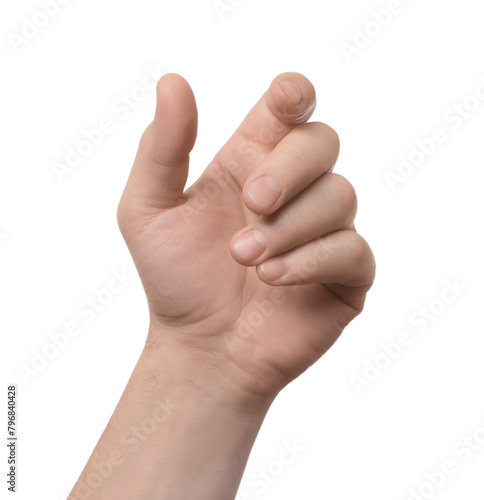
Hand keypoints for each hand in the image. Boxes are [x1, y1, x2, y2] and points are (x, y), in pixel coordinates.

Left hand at [117, 72, 374, 408]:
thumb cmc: (175, 279)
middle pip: (322, 142)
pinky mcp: (345, 273)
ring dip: (290, 227)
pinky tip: (273, 278)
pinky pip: (352, 249)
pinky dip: (311, 260)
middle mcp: (294, 191)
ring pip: (341, 195)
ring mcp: (324, 231)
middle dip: (290, 169)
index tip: (285, 101)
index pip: (290, 110)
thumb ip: (161, 148)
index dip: (294, 94)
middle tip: (252, 204)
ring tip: (247, 258)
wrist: (201, 347)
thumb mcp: (147, 209)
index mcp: (252, 164)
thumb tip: (173, 82)